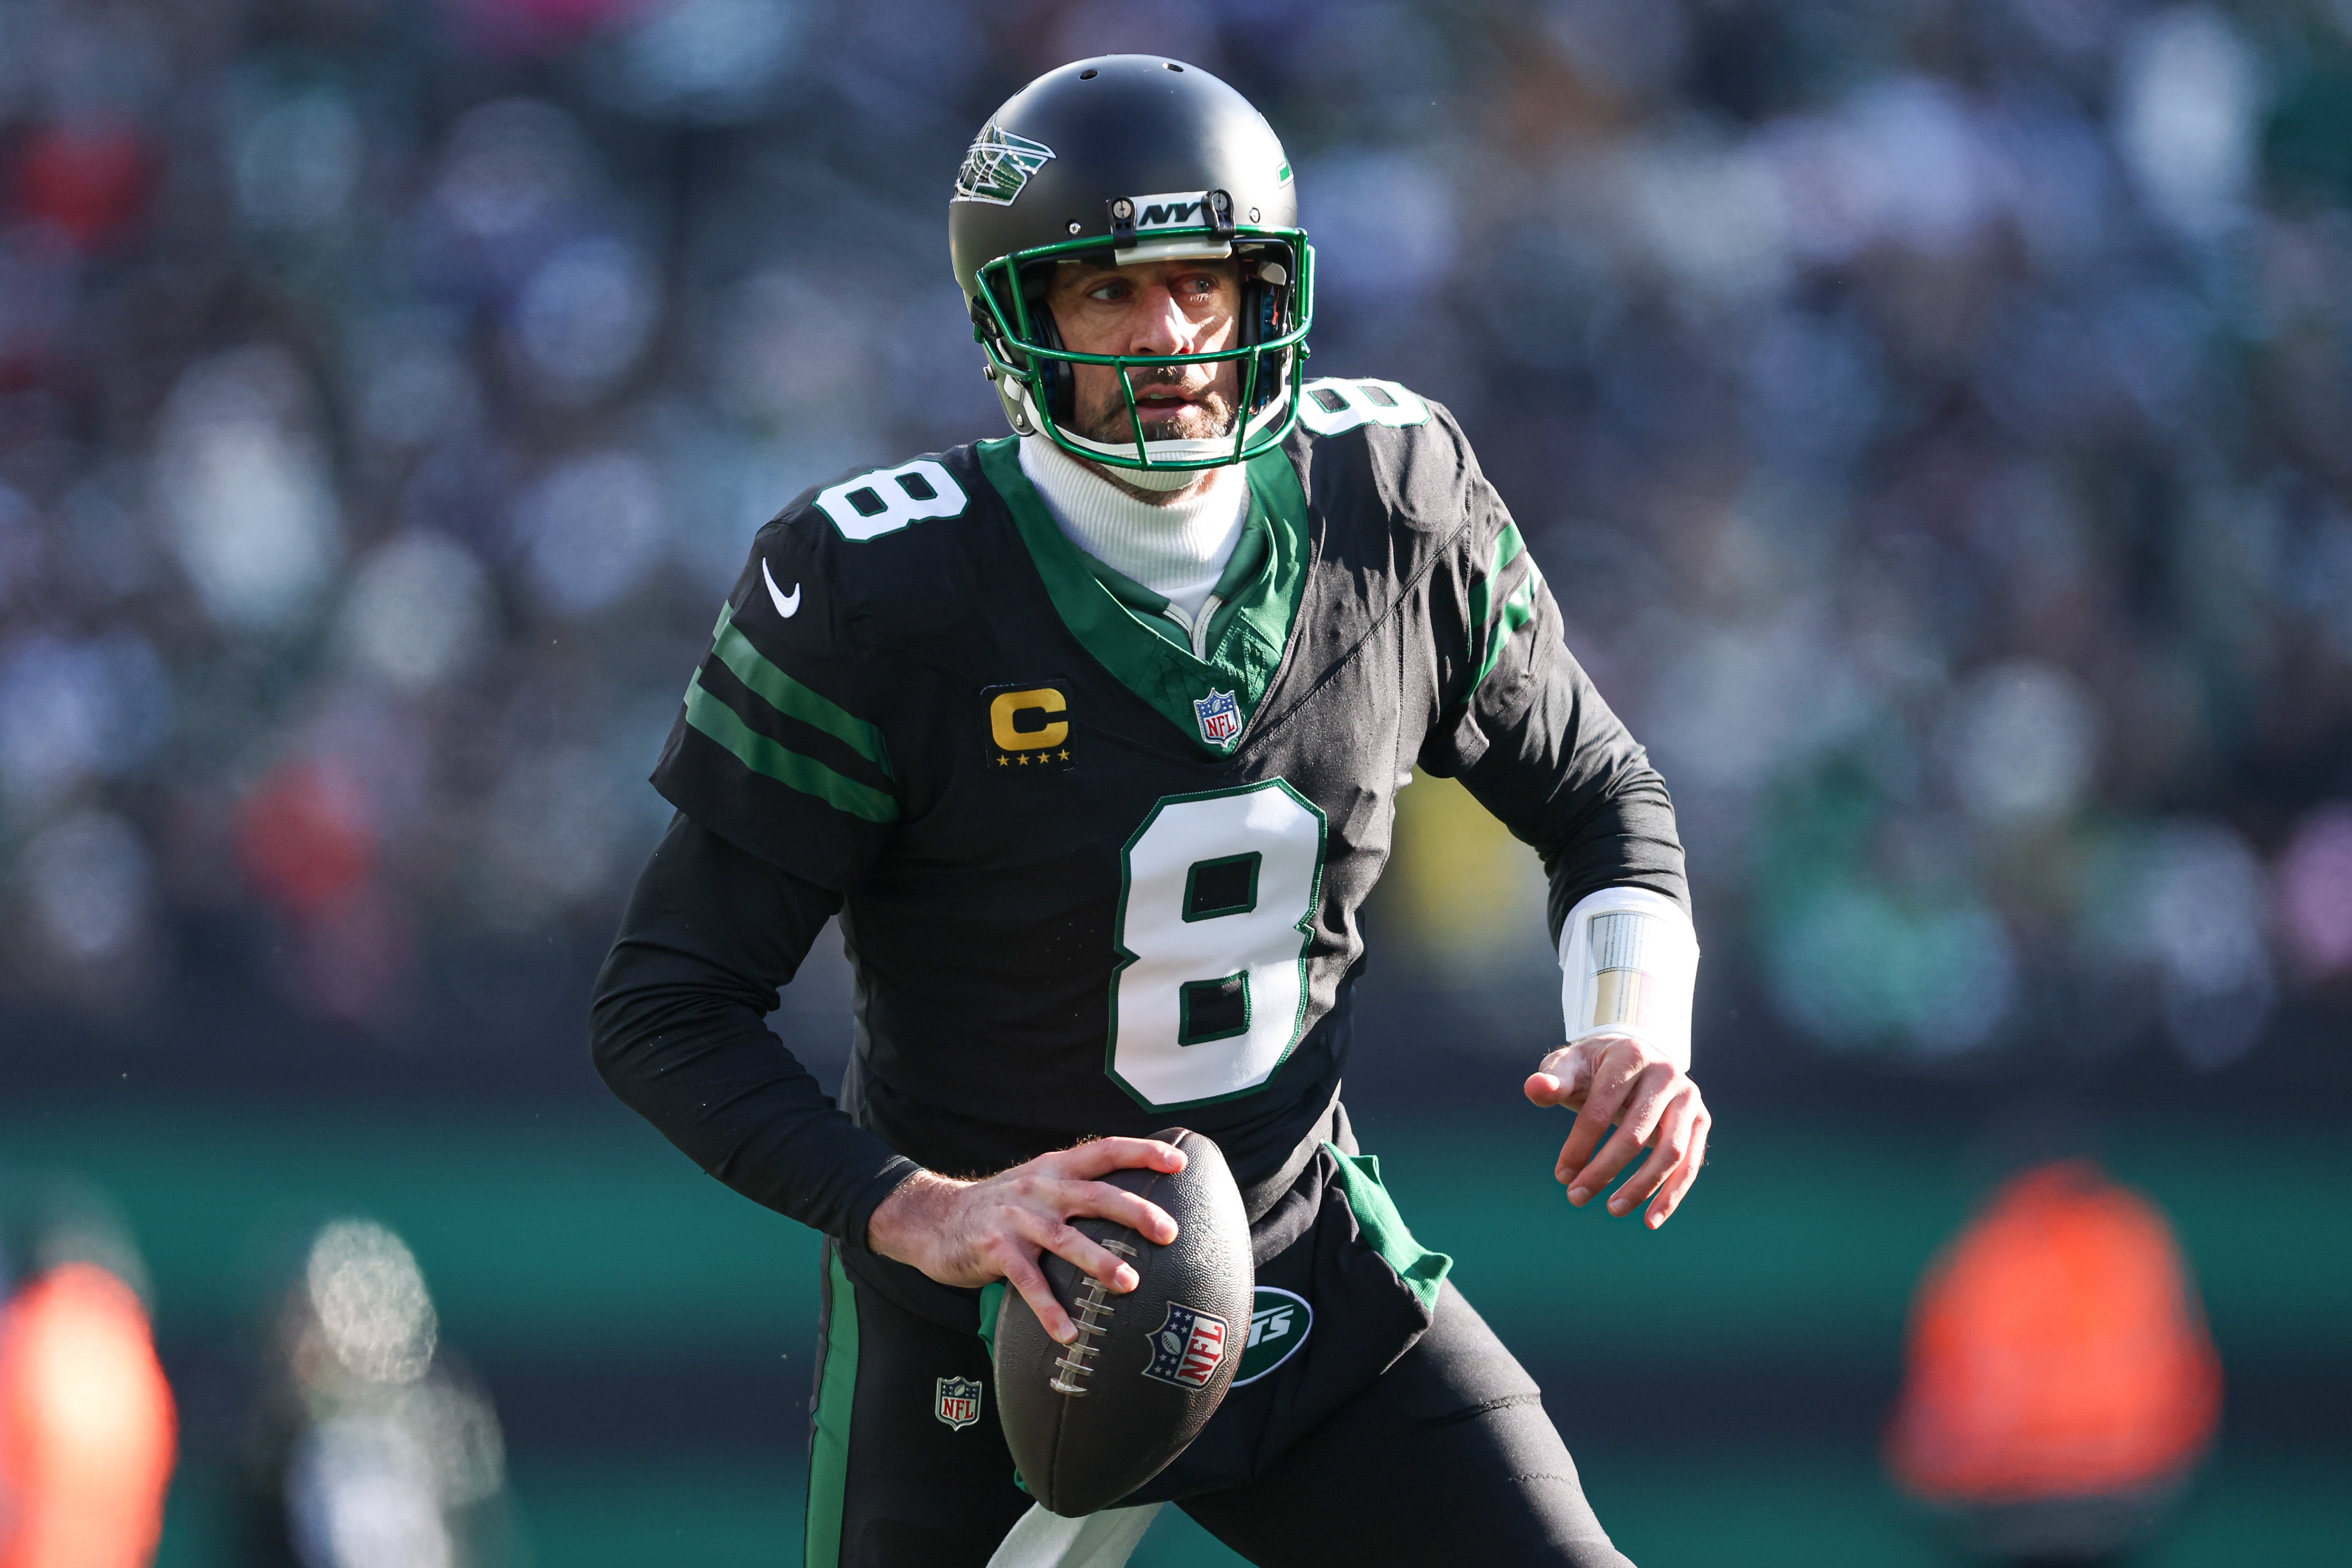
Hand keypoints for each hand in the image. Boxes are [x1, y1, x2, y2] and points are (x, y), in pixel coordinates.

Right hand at [864, 1138, 1186, 1344]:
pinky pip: (1028, 1282)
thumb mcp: (1037, 1185)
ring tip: (1130, 1284)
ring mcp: (1016, 1218)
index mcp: (1054, 1168)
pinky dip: (1049, 1309)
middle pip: (1095, 1195)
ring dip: (1100, 1261)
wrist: (933, 1219)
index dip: (1142, 1152)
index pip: (1104, 1150)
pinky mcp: (994, 1249)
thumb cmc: (999, 1208)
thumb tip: (1133, 1208)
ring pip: (1065, 1239)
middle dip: (1135, 1212)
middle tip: (1170, 1232)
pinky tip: (1069, 1333)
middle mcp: (1039, 1188)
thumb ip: (1076, 1191)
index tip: (1179, 1162)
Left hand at [1523, 1034, 1710, 1228]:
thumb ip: (1551, 1080)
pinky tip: (1651, 1220)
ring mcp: (1688, 1099)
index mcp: (1630, 1056)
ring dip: (1642, 1188)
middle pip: (1636, 1134)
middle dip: (1603, 1170)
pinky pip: (1690, 1164)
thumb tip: (1535, 1089)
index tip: (1561, 1175)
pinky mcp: (1700, 1121)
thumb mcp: (1568, 1066)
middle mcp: (1666, 1074)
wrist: (1636, 1058)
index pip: (1601, 1109)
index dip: (1580, 1145)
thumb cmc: (1594, 1068)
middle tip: (1575, 1197)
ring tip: (1613, 1210)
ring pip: (1671, 1153)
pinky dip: (1672, 1195)